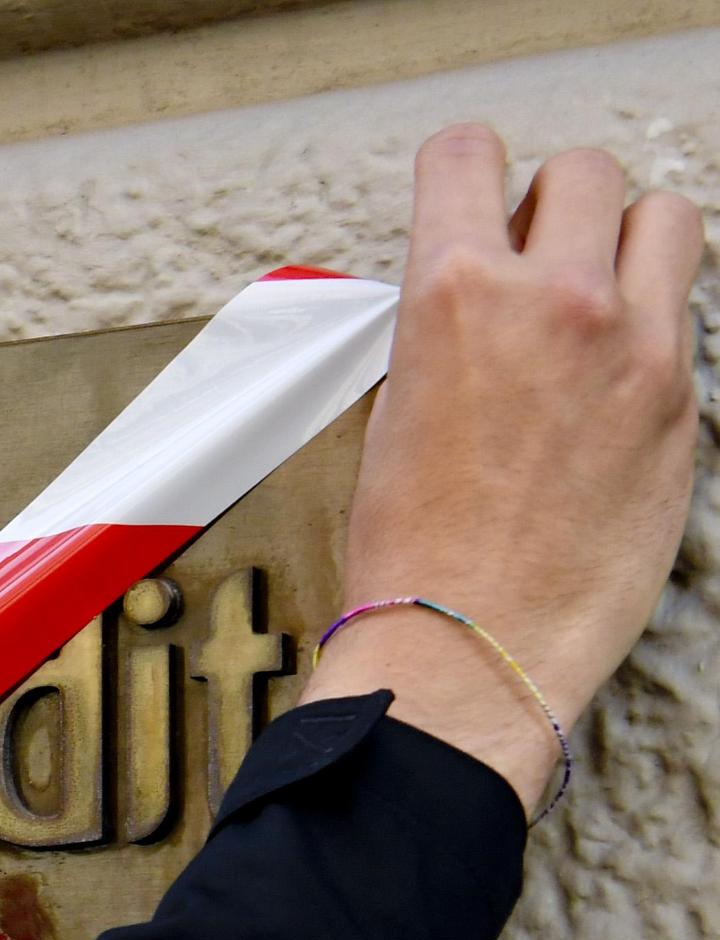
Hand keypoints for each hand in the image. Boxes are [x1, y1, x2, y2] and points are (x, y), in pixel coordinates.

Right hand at [306, 127, 704, 809]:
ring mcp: (634, 347)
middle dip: (554, 205)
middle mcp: (555, 302)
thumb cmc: (414, 555)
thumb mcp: (393, 412)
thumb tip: (476, 299)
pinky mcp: (682, 402)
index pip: (468, 156)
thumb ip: (447, 329)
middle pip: (584, 174)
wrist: (470, 646)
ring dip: (629, 243)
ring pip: (667, 219)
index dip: (462, 171)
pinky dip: (651, 330)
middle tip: (534, 256)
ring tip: (597, 297)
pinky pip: (683, 318)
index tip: (466, 191)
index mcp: (456, 295)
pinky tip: (609, 384)